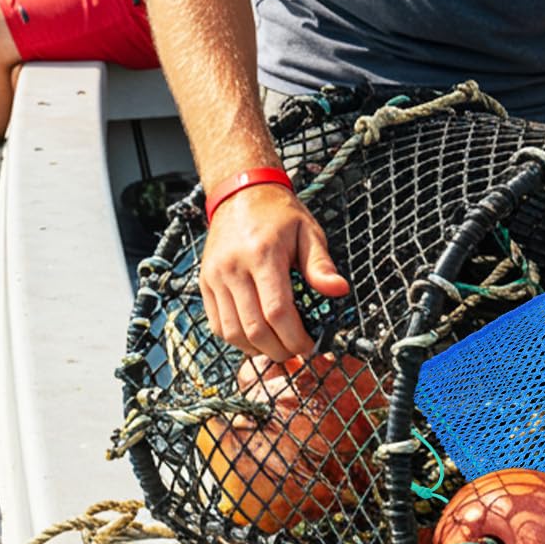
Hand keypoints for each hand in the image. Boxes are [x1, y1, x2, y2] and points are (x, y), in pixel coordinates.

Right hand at [200, 183, 349, 360]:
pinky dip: (236, 339)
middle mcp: (233, 267)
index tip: (310, 345)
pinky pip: (216, 324)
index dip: (295, 337)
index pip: (277, 311)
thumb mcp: (308, 232)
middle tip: (296, 350)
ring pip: (232, 332)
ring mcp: (215, 276)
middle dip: (278, 349)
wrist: (241, 194)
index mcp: (262, 254)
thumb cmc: (279, 215)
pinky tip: (255, 336)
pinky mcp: (204, 282)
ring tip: (277, 346)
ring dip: (256, 349)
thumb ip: (321, 264)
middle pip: (253, 328)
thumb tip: (340, 290)